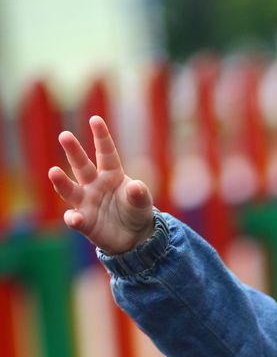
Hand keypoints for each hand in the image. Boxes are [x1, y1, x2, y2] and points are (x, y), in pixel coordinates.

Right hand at [48, 115, 153, 255]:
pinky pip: (75, 219)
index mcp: (111, 173)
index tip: (95, 119)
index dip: (101, 137)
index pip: (105, 153)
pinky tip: (75, 219)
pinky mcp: (85, 222)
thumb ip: (139, 194)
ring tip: (53, 172)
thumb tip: (136, 187)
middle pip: (81, 165)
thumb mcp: (142, 202)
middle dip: (73, 151)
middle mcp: (94, 184)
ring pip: (71, 190)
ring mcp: (87, 202)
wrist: (134, 237)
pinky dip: (73, 219)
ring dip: (61, 181)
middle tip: (65, 135)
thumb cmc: (135, 211)